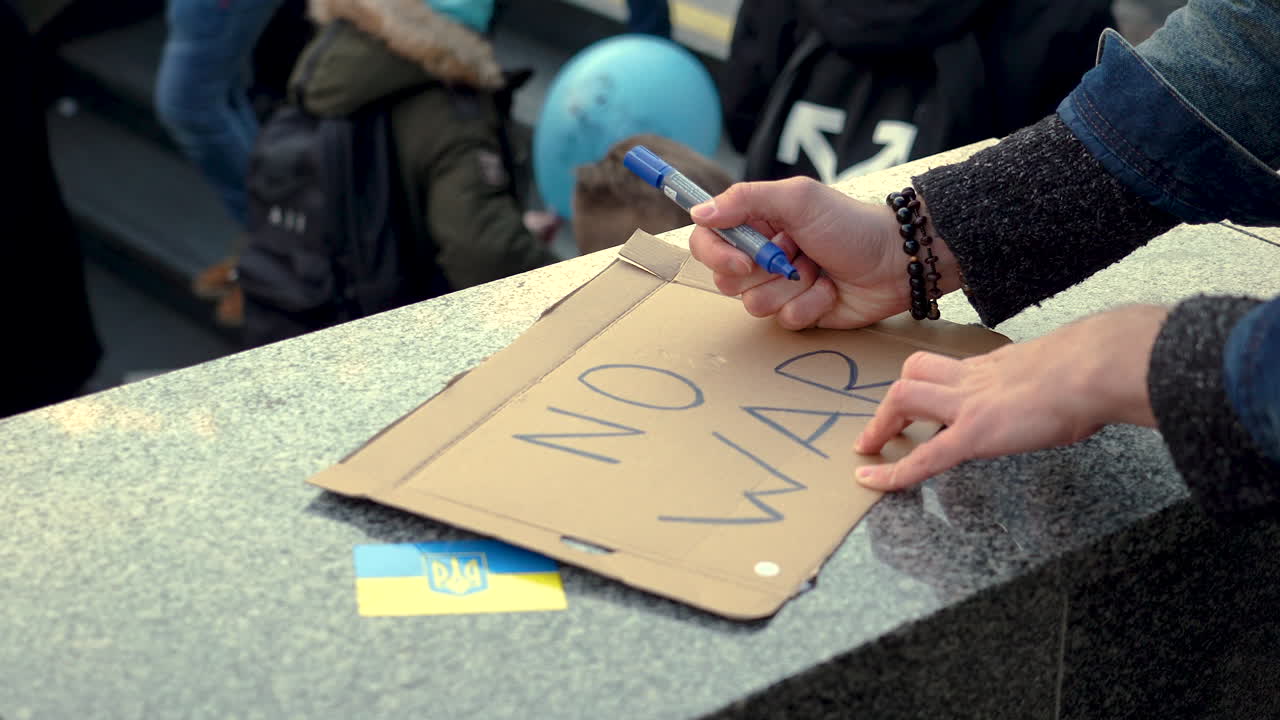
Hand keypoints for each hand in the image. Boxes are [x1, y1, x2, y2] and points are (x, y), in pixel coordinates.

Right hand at [688, 177, 959, 329]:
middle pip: (726, 280)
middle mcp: (762, 255)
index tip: (742, 261)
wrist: (896, 259)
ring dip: (791, 288)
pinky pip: (784, 321)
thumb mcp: (797, 198)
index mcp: (756, 223)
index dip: (717, 256)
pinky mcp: (800, 312)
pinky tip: (831, 291)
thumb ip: (744, 200)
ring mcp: (780, 286)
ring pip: (754, 305)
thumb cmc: (850, 223)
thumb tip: (698, 213)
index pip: (707, 241)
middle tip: (796, 254)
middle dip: (764, 271)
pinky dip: (811, 305)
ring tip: (818, 269)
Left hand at [853, 304, 1169, 489]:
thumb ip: (1052, 385)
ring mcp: (970, 403)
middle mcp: (975, 379)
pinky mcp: (976, 433)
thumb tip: (1074, 401)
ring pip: (905, 396)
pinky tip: (873, 481)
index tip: (925, 405)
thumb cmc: (1098, 369)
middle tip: (880, 430)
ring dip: (882, 423)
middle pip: (915, 373)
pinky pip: (924, 455)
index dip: (930, 384)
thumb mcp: (1065, 371)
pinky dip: (894, 471)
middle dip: (892, 402)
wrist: (1099, 367)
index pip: (950, 369)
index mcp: (997, 367)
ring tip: (870, 451)